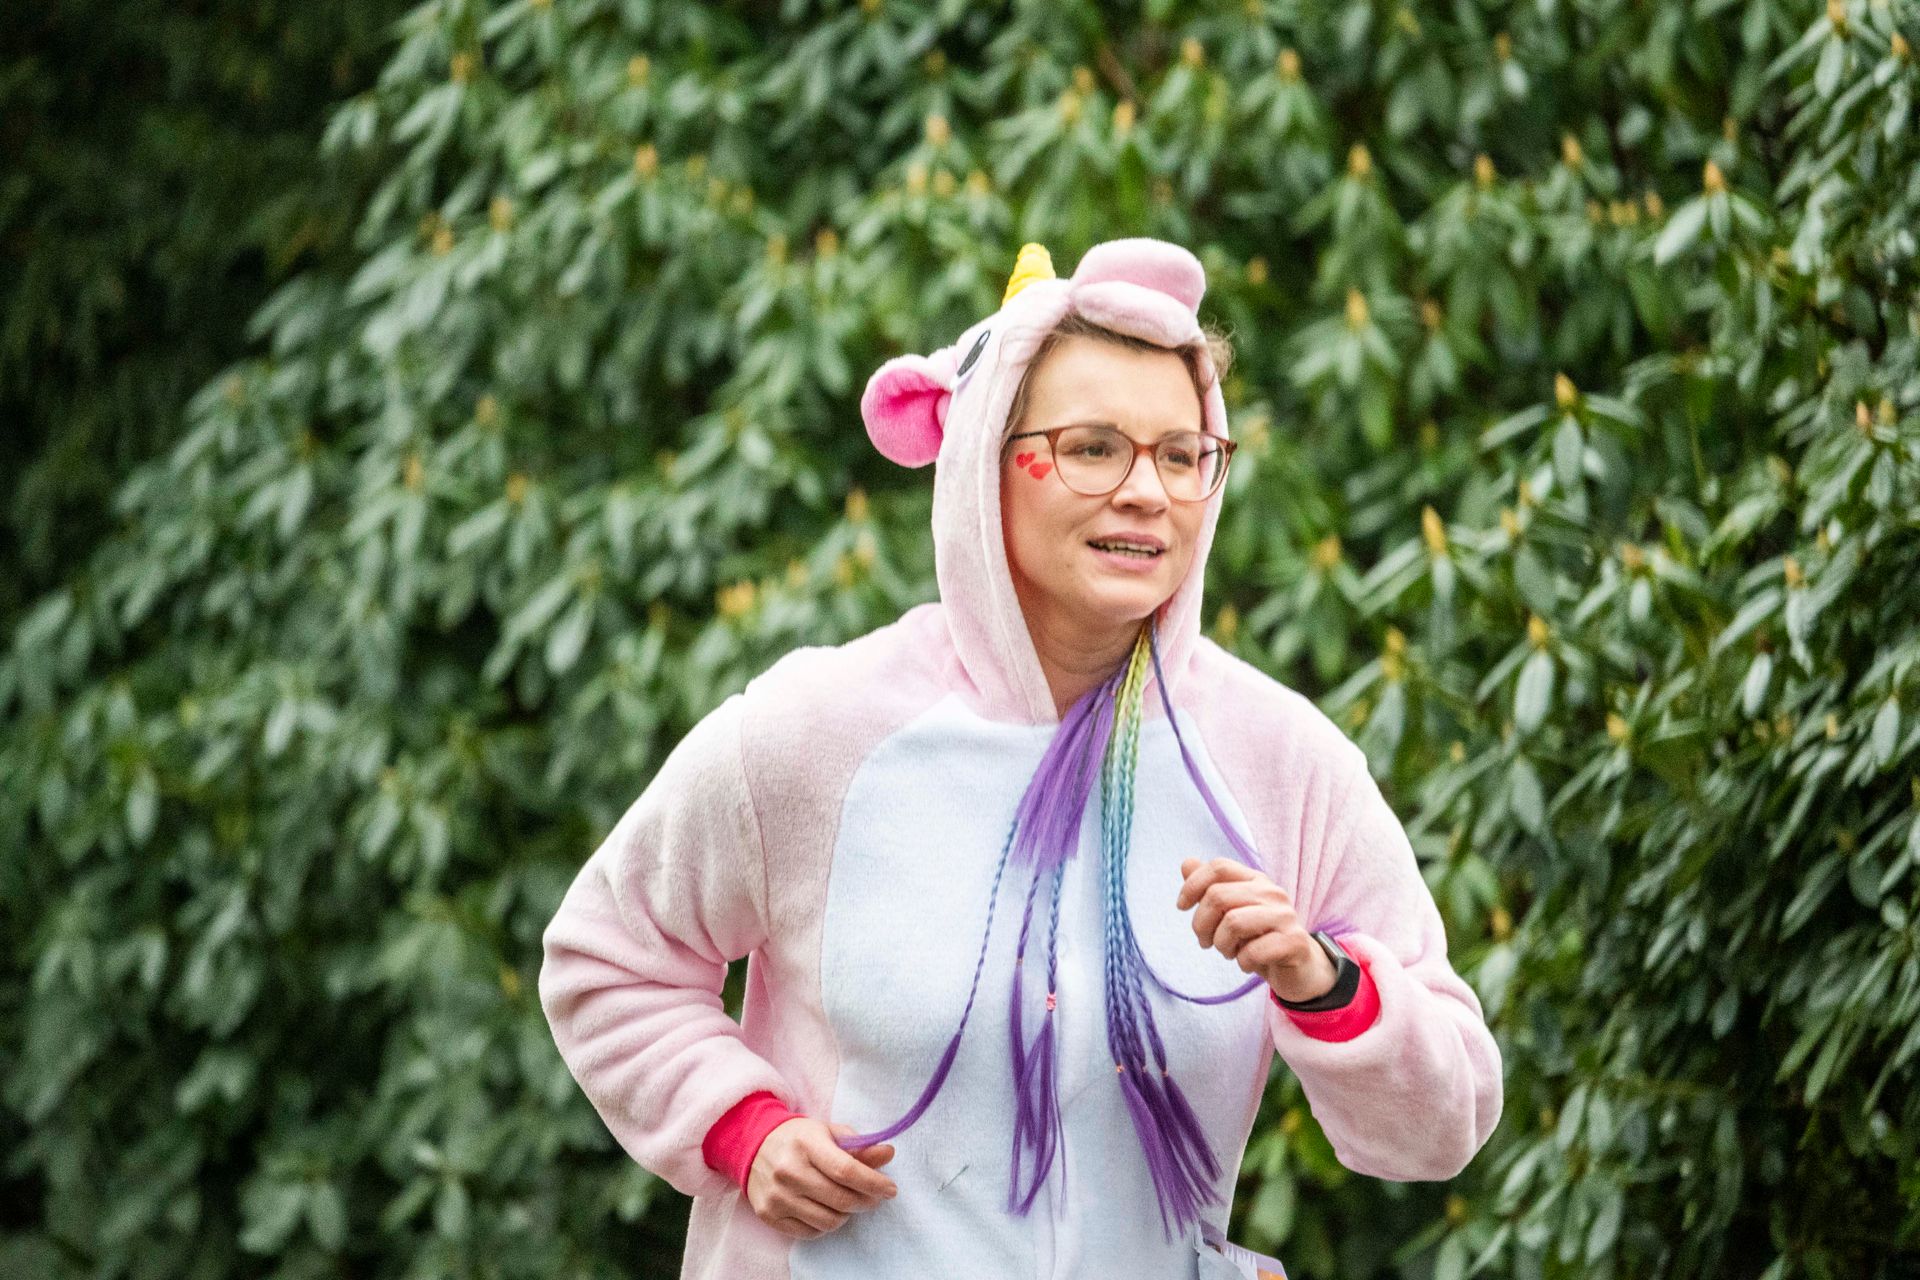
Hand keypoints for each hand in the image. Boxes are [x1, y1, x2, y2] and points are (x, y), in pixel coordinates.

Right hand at [745, 1118, 897, 1239]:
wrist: (754, 1145)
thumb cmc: (799, 1138)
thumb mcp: (828, 1133)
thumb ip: (859, 1146)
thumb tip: (889, 1154)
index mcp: (806, 1144)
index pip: (847, 1171)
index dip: (874, 1183)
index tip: (891, 1189)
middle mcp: (789, 1171)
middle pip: (841, 1199)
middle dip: (866, 1201)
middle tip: (873, 1197)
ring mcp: (777, 1196)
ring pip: (828, 1221)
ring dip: (846, 1214)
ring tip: (846, 1201)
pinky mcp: (769, 1215)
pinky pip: (810, 1232)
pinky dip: (825, 1224)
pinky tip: (825, 1208)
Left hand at [1176, 857, 1336, 1003]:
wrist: (1299, 970)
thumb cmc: (1259, 940)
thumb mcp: (1231, 914)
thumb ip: (1210, 889)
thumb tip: (1187, 863)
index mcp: (1256, 880)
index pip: (1219, 867)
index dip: (1192, 885)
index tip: (1181, 907)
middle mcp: (1272, 892)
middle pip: (1218, 895)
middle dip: (1201, 924)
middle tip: (1205, 942)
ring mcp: (1285, 916)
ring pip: (1232, 922)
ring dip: (1221, 945)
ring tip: (1229, 953)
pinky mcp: (1294, 942)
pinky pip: (1253, 950)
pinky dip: (1242, 962)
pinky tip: (1247, 964)